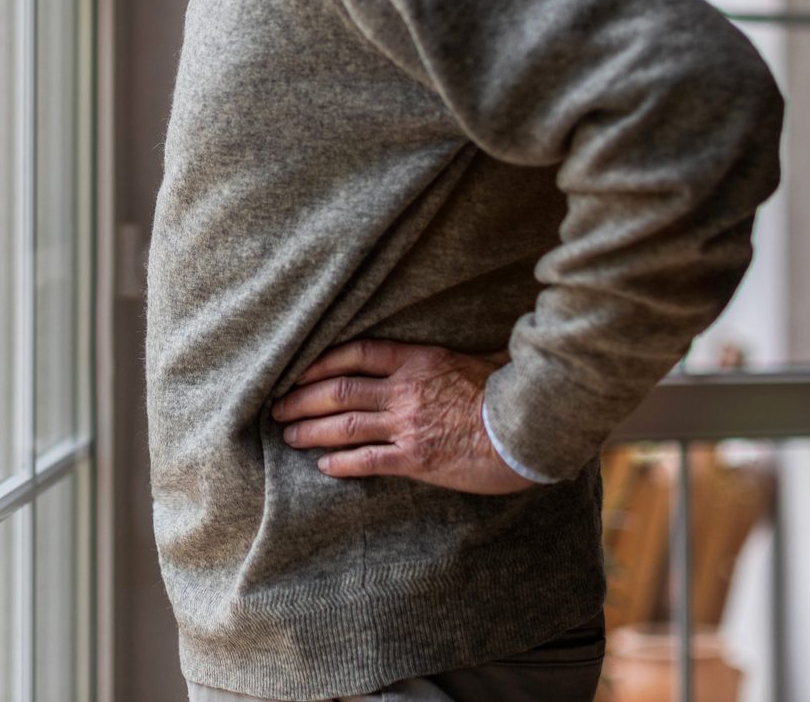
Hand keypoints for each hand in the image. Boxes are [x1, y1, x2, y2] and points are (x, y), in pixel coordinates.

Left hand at [270, 337, 538, 494]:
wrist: (531, 430)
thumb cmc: (512, 393)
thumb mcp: (483, 358)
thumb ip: (463, 352)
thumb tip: (472, 344)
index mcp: (419, 360)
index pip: (356, 353)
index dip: (321, 361)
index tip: (299, 370)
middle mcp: (404, 390)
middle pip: (338, 389)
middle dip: (302, 398)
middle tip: (278, 407)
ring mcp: (407, 425)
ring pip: (343, 425)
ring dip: (310, 430)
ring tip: (289, 435)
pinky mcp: (416, 458)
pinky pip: (367, 460)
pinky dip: (341, 463)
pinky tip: (324, 466)